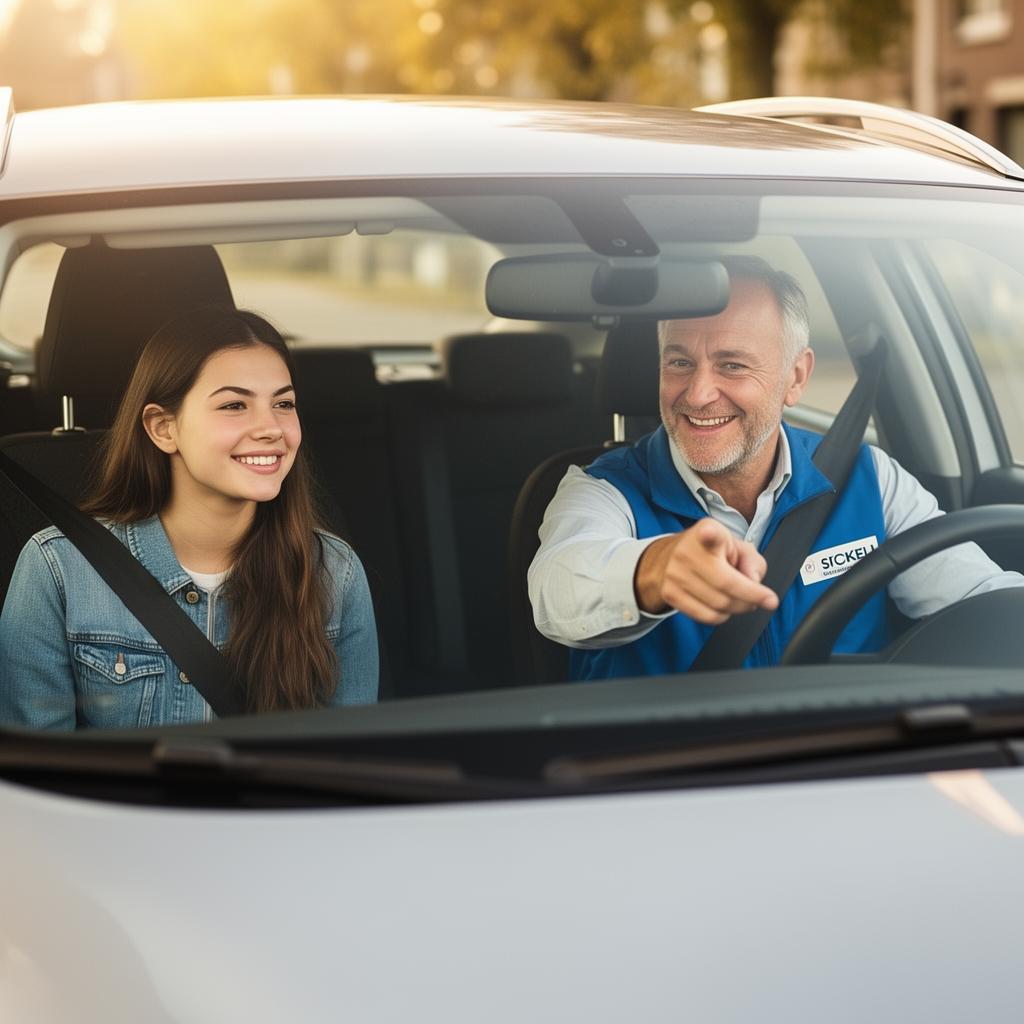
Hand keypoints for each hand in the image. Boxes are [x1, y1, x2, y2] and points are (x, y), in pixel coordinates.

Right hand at [634, 519, 778, 623]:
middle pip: (726, 584)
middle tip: (762, 598)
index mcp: (707, 531)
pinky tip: (724, 605)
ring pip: (719, 605)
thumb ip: (753, 563)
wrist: (671, 558)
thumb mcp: (738, 547)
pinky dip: (723, 616)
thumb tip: (753, 583)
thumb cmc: (712, 553)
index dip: (708, 534)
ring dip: (738, 608)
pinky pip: (707, 617)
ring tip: (740, 599)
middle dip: (752, 597)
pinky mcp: (670, 594)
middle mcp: (686, 552)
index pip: (707, 533)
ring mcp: (675, 574)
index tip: (708, 533)